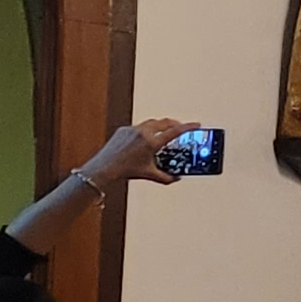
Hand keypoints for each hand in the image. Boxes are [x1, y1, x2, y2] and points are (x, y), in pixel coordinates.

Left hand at [77, 119, 200, 190]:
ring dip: (161, 125)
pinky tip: (145, 138)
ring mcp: (132, 130)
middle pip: (165, 122)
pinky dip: (145, 130)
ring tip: (164, 130)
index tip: (196, 125)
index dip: (188, 127)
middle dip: (175, 123)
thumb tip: (176, 179)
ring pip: (152, 122)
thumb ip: (165, 177)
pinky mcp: (124, 130)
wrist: (104, 167)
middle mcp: (143, 133)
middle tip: (181, 127)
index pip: (175, 132)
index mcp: (151, 143)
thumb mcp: (149, 174)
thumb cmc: (125, 170)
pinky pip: (139, 127)